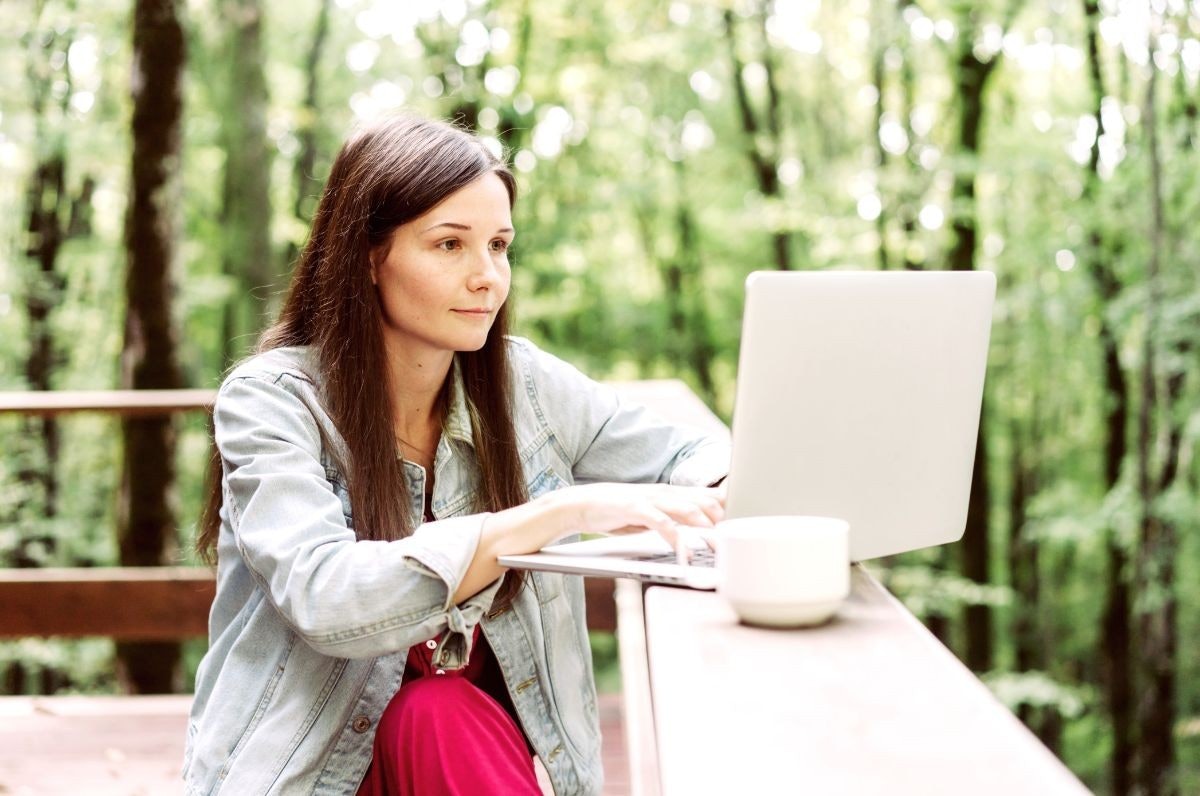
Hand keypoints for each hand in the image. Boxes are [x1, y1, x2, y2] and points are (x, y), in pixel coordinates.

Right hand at [542, 482, 724, 549]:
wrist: (579, 504)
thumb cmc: (617, 513)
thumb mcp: (652, 515)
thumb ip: (675, 519)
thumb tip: (701, 530)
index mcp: (671, 494)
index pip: (708, 495)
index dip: (731, 505)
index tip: (752, 517)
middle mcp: (664, 493)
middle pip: (703, 501)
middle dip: (724, 518)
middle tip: (741, 535)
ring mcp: (649, 499)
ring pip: (685, 509)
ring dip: (705, 525)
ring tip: (719, 541)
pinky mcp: (633, 508)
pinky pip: (657, 521)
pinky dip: (671, 535)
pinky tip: (681, 549)